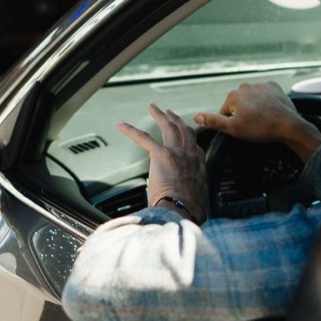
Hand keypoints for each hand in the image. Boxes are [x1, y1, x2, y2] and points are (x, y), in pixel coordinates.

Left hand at [115, 104, 207, 221]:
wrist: (182, 211)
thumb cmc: (188, 213)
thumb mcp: (196, 203)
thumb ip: (189, 198)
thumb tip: (181, 206)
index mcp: (199, 169)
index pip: (196, 149)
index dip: (191, 141)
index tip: (188, 138)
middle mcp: (190, 157)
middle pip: (184, 132)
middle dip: (176, 120)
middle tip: (170, 113)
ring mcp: (176, 153)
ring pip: (168, 127)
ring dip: (160, 115)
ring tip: (153, 107)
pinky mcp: (161, 154)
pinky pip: (143, 137)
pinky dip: (130, 130)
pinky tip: (120, 124)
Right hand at [192, 81, 320, 160]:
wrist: (288, 126)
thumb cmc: (260, 128)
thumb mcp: (233, 129)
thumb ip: (213, 121)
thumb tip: (195, 116)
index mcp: (233, 95)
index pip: (226, 111)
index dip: (233, 123)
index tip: (244, 129)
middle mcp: (245, 86)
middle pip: (238, 103)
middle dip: (243, 113)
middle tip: (254, 125)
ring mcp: (260, 85)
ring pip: (251, 99)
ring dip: (254, 107)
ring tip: (263, 119)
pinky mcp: (274, 86)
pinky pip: (265, 94)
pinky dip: (266, 101)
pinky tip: (270, 111)